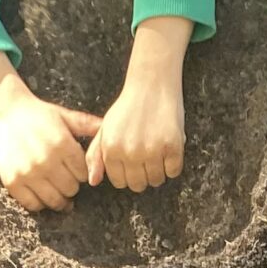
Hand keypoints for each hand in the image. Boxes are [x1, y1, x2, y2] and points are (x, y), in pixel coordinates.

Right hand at [0, 68, 99, 210]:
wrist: (5, 112)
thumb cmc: (38, 114)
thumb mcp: (64, 115)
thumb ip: (87, 125)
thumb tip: (108, 129)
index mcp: (61, 144)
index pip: (83, 174)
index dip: (81, 172)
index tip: (75, 168)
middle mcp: (46, 160)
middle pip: (71, 189)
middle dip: (71, 185)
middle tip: (65, 178)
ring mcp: (28, 173)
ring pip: (54, 201)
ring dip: (59, 198)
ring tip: (57, 190)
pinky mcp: (13, 182)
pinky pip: (33, 205)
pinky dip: (40, 203)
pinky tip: (42, 193)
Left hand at [87, 20, 189, 191]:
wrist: (152, 82)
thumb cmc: (128, 106)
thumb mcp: (105, 128)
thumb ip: (96, 155)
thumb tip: (92, 181)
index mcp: (111, 149)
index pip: (120, 183)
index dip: (128, 174)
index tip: (133, 162)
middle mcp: (130, 152)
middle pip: (138, 185)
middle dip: (143, 175)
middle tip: (146, 156)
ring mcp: (151, 150)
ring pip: (156, 180)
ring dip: (159, 170)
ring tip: (157, 151)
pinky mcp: (172, 146)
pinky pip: (173, 172)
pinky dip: (173, 164)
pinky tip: (168, 148)